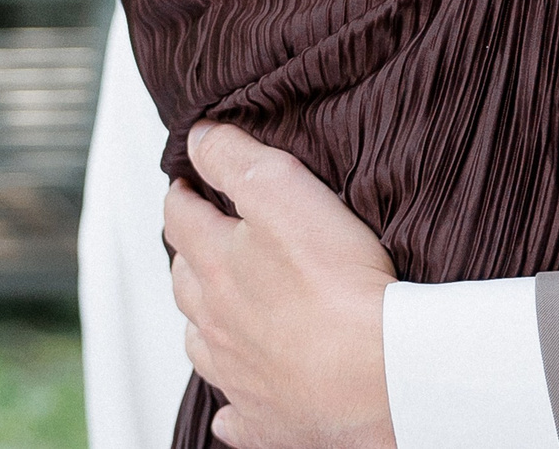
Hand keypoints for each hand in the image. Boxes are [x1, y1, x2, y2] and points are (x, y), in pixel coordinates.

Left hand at [168, 124, 397, 448]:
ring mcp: (238, 375)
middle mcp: (215, 323)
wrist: (379, 376)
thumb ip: (235, 159)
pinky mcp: (267, 420)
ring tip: (216, 308)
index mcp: (215, 265)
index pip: (179, 218)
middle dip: (190, 254)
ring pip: (202, 344)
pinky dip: (231, 404)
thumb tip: (200, 138)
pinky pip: (236, 415)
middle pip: (185, 282)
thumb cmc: (338, 286)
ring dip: (203, 322)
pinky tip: (235, 402)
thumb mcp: (284, 191)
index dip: (182, 194)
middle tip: (203, 238)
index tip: (186, 185)